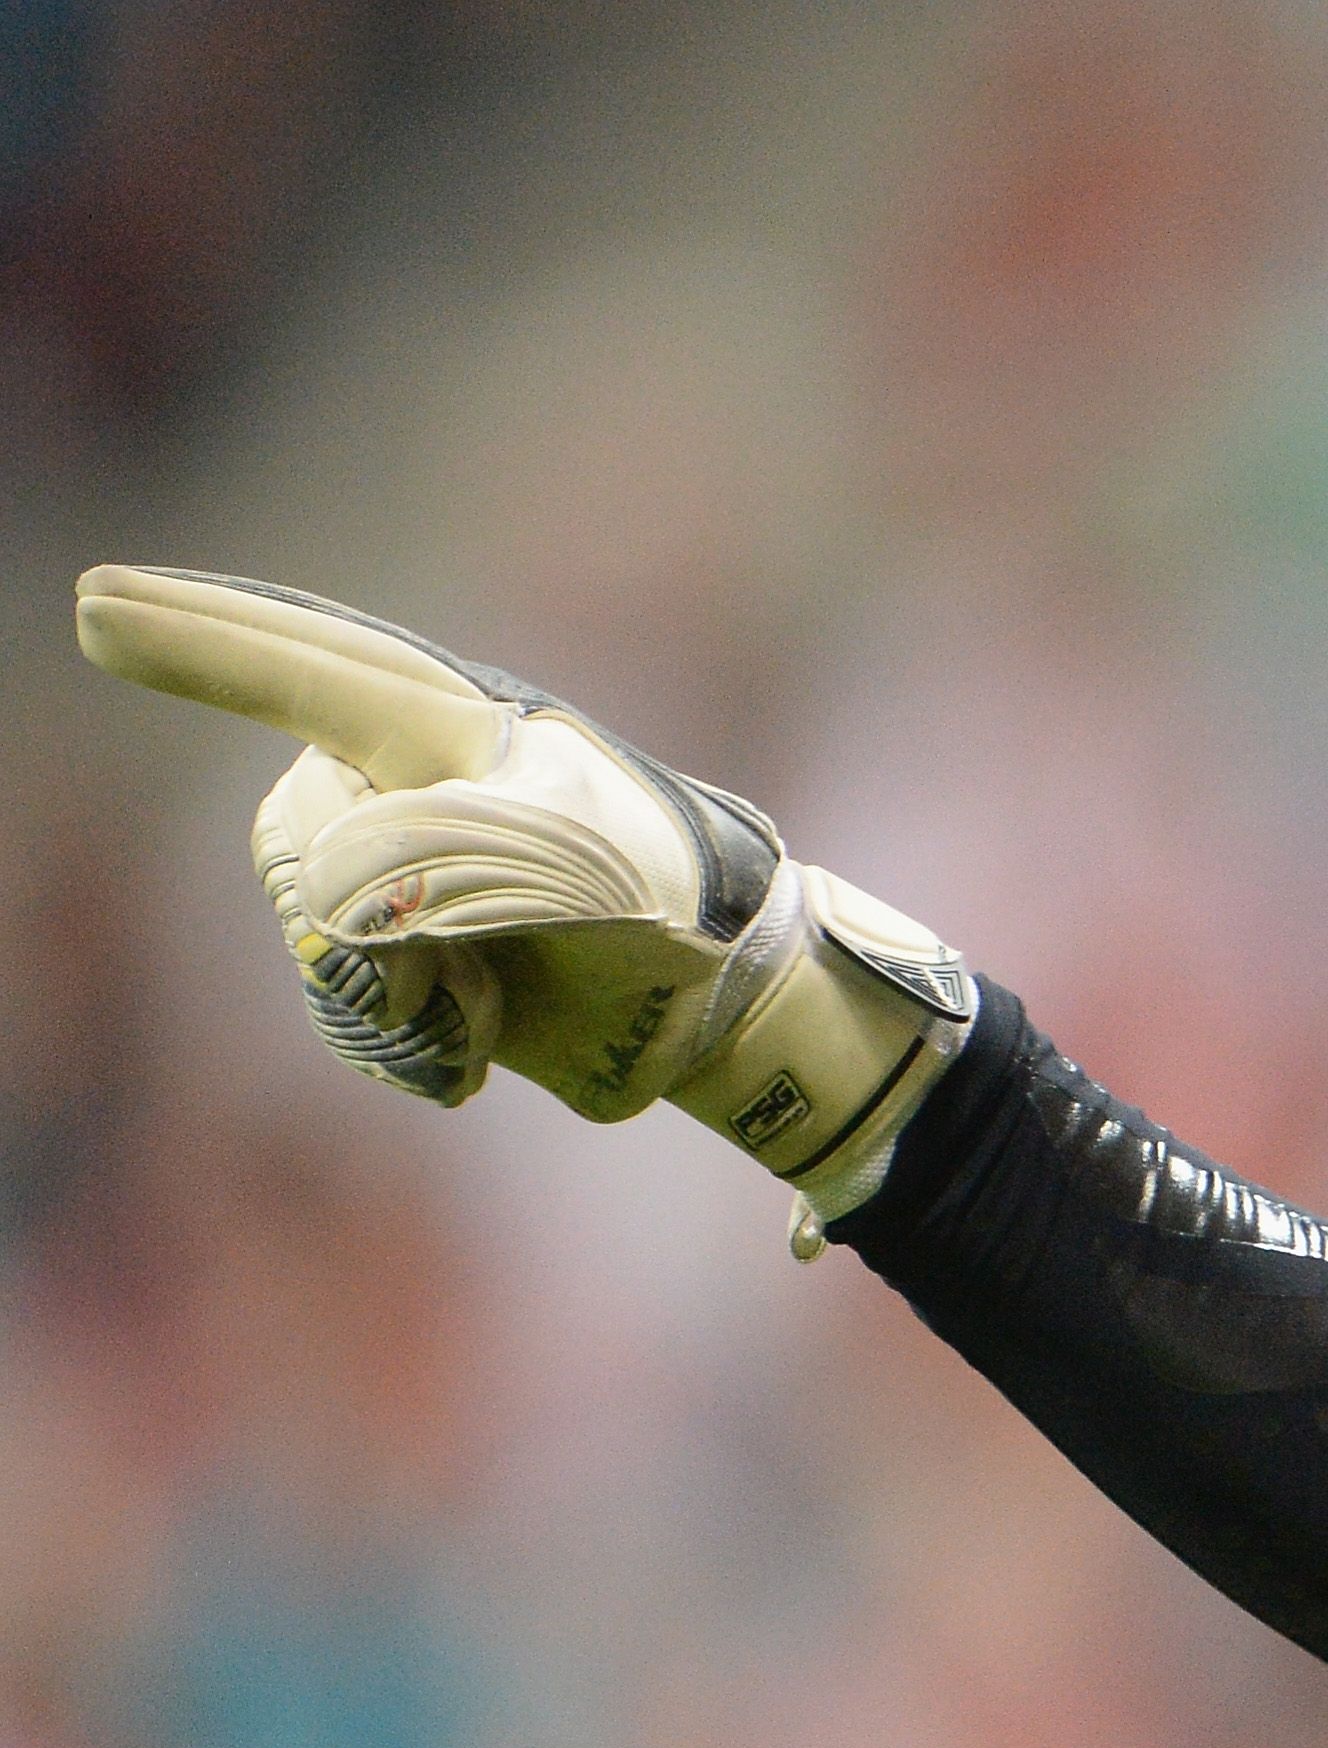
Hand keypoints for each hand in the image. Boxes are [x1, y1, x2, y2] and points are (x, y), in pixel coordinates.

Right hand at [73, 566, 975, 1230]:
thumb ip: (451, 855)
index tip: (98, 605)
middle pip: (298, 836)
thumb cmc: (673, 913)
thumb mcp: (587, 872)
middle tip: (469, 971)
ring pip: (312, 927)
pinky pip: (341, 998)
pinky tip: (472, 1051)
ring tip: (488, 1006)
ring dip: (397, 993)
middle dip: (368, 921)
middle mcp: (401, 777)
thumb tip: (346, 901)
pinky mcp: (398, 946)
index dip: (198, 640)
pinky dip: (403, 1043)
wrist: (718, 1006)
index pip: (309, 668)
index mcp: (453, 726)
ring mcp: (392, 862)